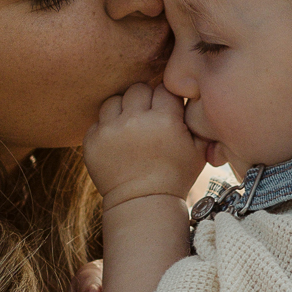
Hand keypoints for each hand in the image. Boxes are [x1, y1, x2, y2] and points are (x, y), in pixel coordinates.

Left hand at [83, 83, 204, 207]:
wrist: (143, 203)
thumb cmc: (175, 176)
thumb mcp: (199, 149)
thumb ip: (197, 118)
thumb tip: (194, 95)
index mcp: (164, 119)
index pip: (163, 88)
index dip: (166, 99)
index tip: (166, 113)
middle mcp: (135, 120)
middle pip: (137, 89)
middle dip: (144, 101)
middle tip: (148, 120)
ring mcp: (110, 130)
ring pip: (114, 100)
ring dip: (122, 110)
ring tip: (130, 128)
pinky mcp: (92, 141)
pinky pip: (98, 121)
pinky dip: (107, 128)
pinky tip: (118, 143)